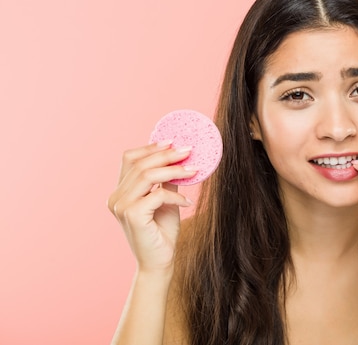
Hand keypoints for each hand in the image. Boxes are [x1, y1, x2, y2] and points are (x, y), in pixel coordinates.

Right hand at [107, 142, 197, 273]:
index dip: (150, 147)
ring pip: (148, 175)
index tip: (172, 141)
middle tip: (189, 151)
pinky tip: (187, 202)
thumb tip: (179, 157)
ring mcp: (121, 206)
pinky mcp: (132, 215)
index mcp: (120, 192)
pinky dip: (175, 195)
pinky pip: (157, 195)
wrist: (159, 262)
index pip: (129, 159)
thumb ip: (166, 181)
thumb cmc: (162, 233)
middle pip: (140, 164)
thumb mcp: (165, 201)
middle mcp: (116, 197)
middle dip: (167, 155)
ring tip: (194, 171)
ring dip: (174, 170)